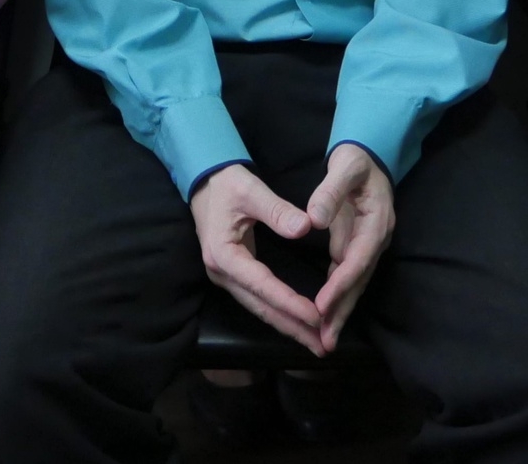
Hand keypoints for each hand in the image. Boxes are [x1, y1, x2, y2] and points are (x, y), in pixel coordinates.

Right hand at [190, 164, 327, 356]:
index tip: (317, 315)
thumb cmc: (227, 183)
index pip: (262, 285)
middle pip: (261, 307)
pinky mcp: (233, 275)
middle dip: (293, 328)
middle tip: (323, 346)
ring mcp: (226, 277)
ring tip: (316, 342)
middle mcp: (222, 273)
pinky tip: (298, 323)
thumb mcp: (251, 190)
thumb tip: (305, 228)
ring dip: (288, 326)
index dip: (289, 303)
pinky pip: (258, 300)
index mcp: (224, 255)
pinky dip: (279, 313)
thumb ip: (277, 210)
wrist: (204, 181)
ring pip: (260, 308)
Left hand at [304, 144, 395, 351]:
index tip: (322, 305)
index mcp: (376, 222)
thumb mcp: (345, 165)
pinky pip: (347, 274)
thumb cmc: (356, 159)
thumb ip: (330, 190)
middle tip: (325, 341)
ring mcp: (369, 243)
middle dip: (342, 311)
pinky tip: (325, 313)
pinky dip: (337, 294)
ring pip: (354, 282)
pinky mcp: (358, 244)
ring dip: (340, 310)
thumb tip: (314, 218)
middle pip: (359, 280)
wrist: (369, 153)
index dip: (340, 284)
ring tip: (323, 338)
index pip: (357, 259)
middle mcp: (376, 238)